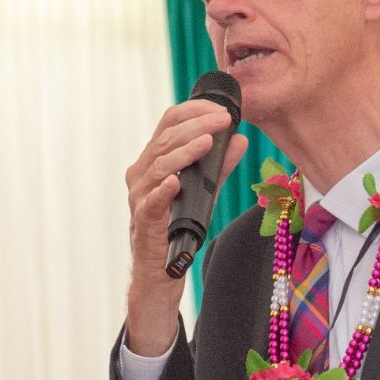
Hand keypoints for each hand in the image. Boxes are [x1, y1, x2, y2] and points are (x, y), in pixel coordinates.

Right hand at [124, 99, 249, 352]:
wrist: (161, 270)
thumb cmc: (177, 226)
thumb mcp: (203, 191)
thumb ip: (219, 166)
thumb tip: (240, 140)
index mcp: (153, 160)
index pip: (168, 123)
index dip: (193, 111)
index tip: (221, 109)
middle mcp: (141, 173)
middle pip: (165, 138)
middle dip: (197, 125)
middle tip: (223, 119)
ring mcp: (139, 196)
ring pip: (159, 164)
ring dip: (184, 151)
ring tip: (208, 142)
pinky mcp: (143, 220)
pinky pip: (152, 200)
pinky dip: (164, 189)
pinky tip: (177, 180)